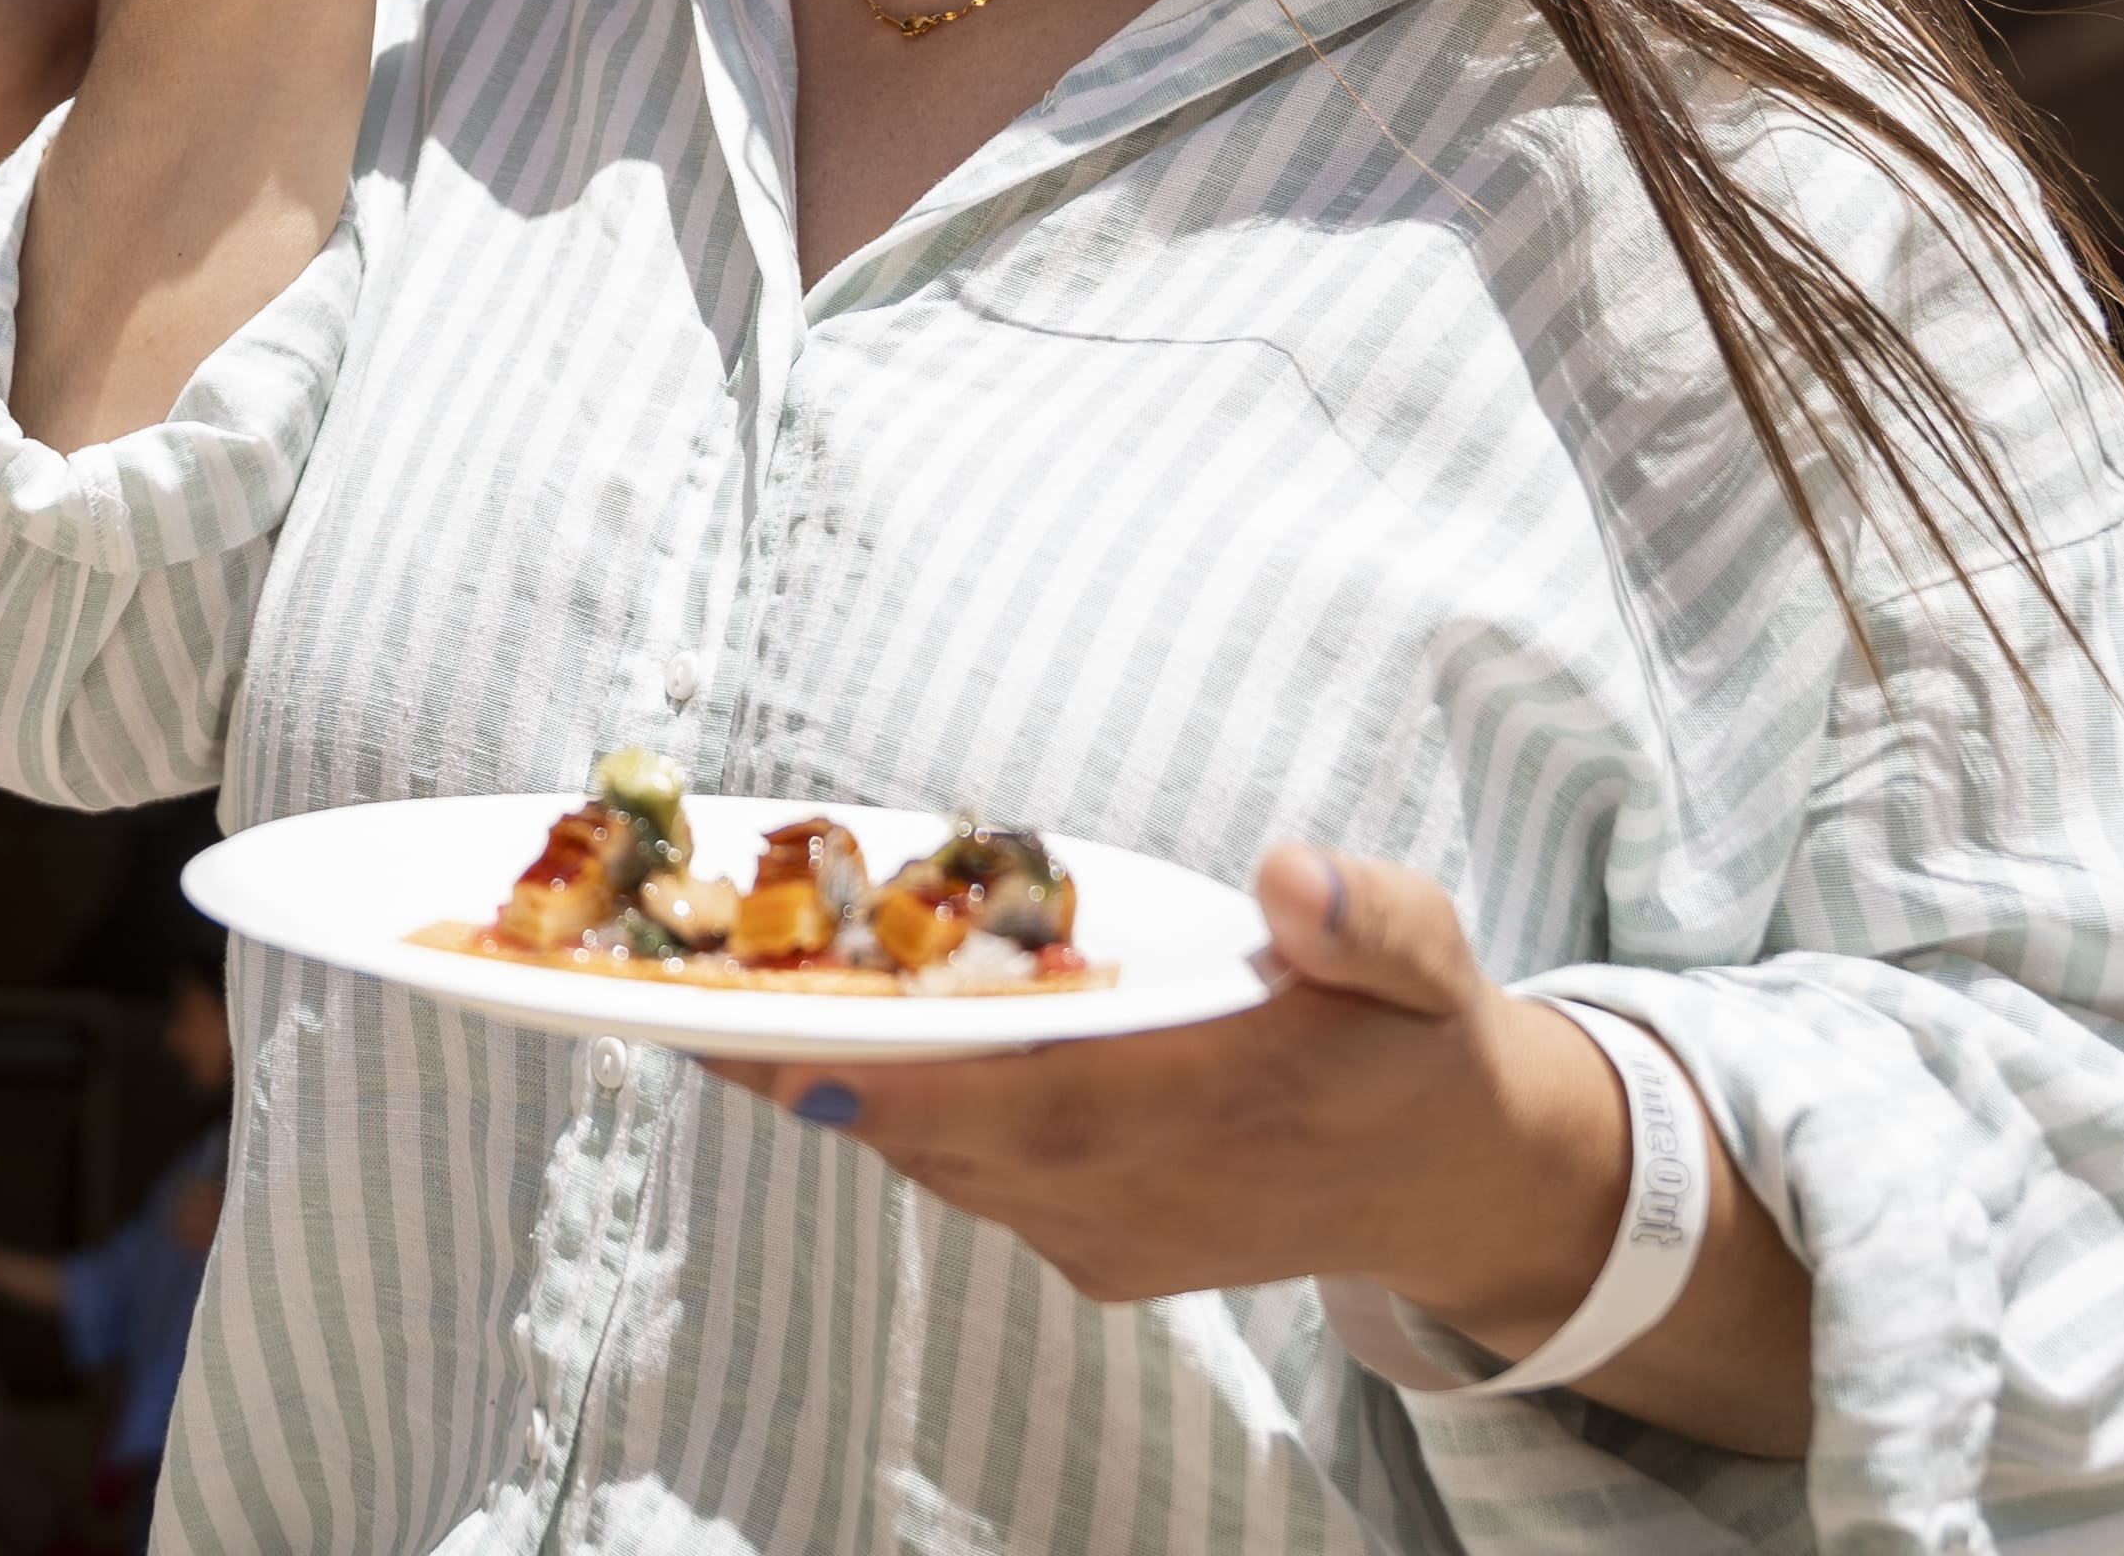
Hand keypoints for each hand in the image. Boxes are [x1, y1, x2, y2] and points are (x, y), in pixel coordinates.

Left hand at [704, 844, 1620, 1334]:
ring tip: (712, 981)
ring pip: (930, 1155)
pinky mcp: (1089, 1246)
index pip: (1006, 1101)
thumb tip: (1296, 877)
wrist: (1454, 1180)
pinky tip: (824, 1026)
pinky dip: (893, 1102)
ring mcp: (1100, 1234)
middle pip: (925, 1131)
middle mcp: (1128, 1196)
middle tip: (670, 973)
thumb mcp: (1428, 958)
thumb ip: (1368, 920)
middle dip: (794, 1059)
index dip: (876, 1066)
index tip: (755, 1027)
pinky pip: (963, 1172)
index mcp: (1201, 1115)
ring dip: (827, 1077)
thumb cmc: (1415, 1039)